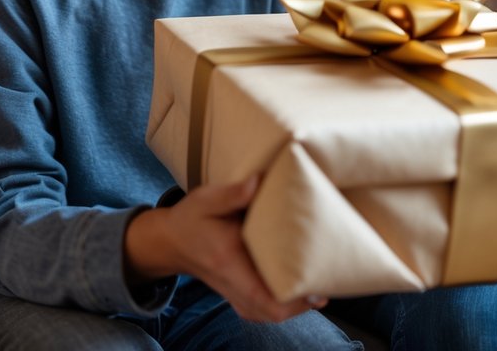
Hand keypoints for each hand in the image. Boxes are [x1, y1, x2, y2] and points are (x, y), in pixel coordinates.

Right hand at [124, 175, 324, 321]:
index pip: (259, 295)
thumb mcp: (205, 199)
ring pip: (267, 314)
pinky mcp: (236, 293)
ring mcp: (232, 293)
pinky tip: (299, 291)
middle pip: (269, 312)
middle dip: (300, 304)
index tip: (314, 287)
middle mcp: (230, 283)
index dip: (290, 300)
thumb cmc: (191, 218)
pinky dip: (282, 305)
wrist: (170, 241)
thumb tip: (258, 181)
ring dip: (294, 306)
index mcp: (227, 261)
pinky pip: (262, 310)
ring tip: (318, 285)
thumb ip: (233, 192)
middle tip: (325, 282)